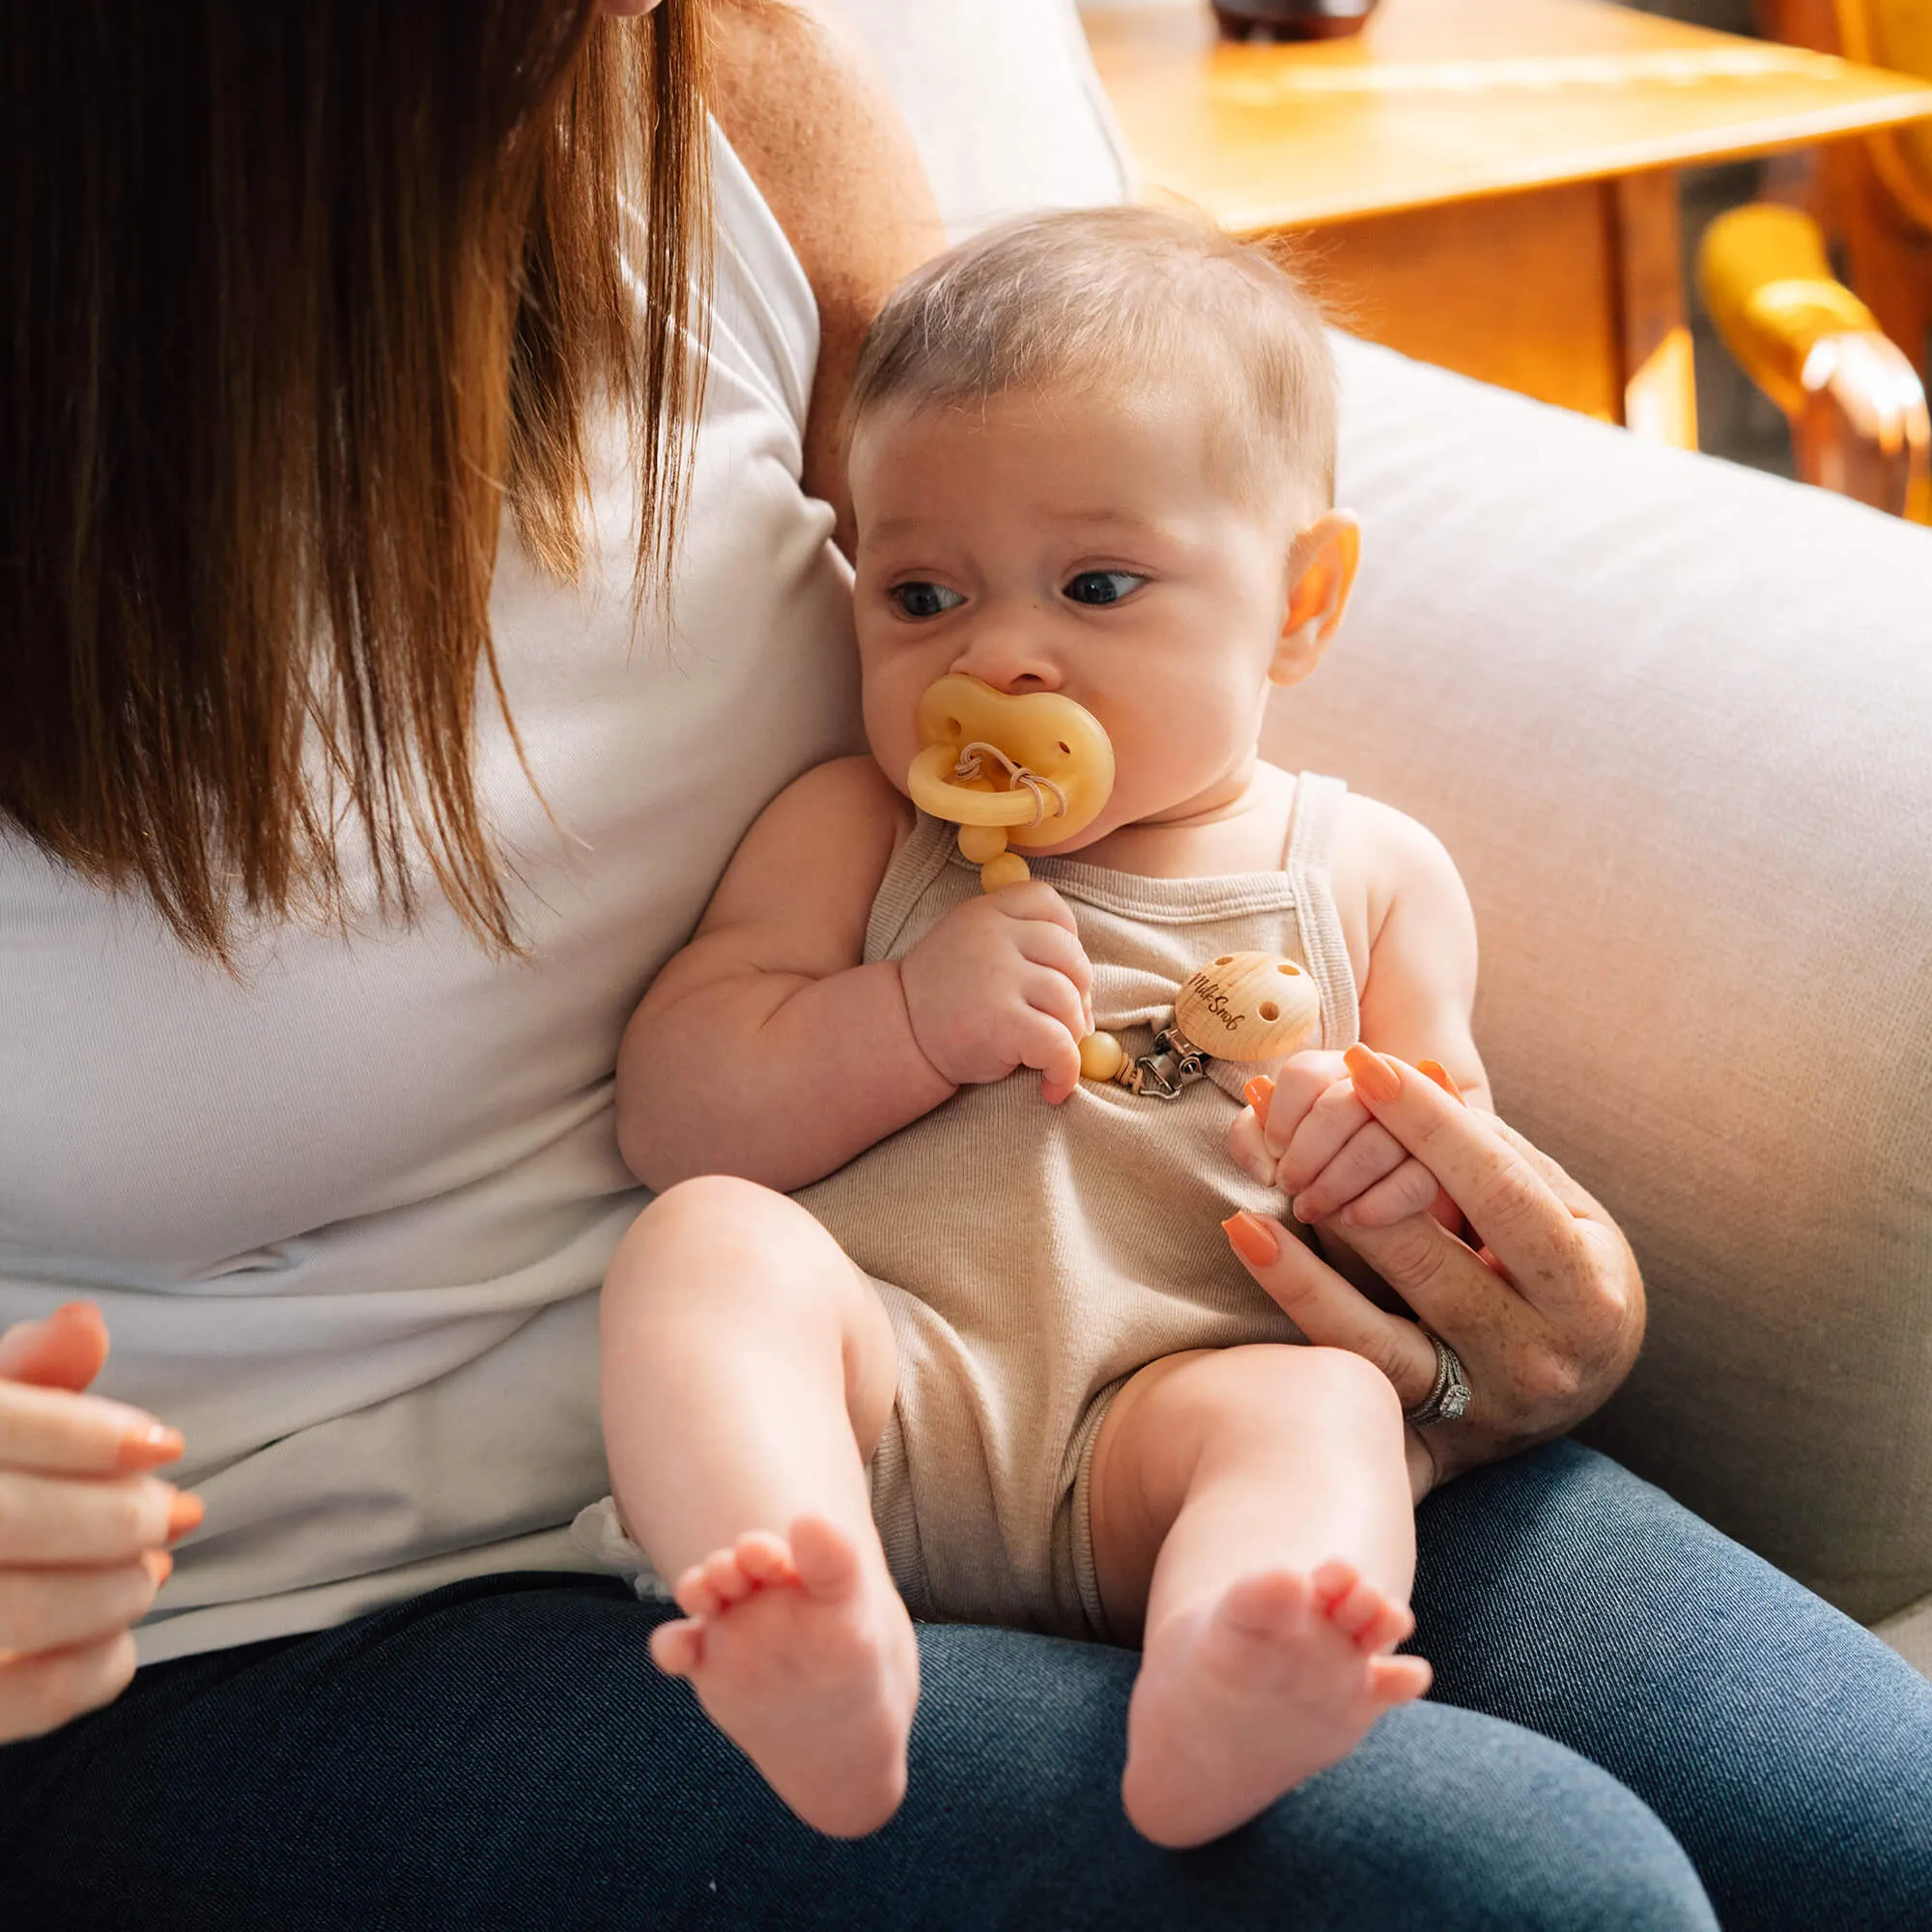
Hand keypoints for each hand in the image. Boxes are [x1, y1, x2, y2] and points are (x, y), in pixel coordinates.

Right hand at [0, 1303, 199, 1743]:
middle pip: (5, 1520)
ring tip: (146, 1571)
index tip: (168, 1444)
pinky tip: (115, 1637)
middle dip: (113, 1518)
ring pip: (13, 1613)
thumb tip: (86, 1319)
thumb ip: (34, 1374)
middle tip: (175, 1513)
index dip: (81, 1434)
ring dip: (109, 1592)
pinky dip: (87, 1671)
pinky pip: (14, 1706)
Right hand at [900, 881, 1093, 1104]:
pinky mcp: (1003, 1023)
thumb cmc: (946, 999)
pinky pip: (1060, 1045)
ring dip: (1071, 1035)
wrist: (898, 1038)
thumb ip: (1018, 943)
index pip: (1048, 903)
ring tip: (1049, 1054)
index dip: (1068, 938)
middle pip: (1071, 957)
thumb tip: (1086, 989)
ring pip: (1069, 1002)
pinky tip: (1053, 1087)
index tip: (1058, 971)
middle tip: (1064, 1023)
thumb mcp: (971, 946)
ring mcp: (998, 977)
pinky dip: (1066, 1071)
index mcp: (986, 911)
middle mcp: (993, 936)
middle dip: (1080, 994)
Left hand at [1224, 1050, 1643, 1486]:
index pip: (1499, 1192)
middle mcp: (1538, 1361)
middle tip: (1290, 1126)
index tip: (1366, 1064)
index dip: (1430, 1125)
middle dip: (1355, 1184)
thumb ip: (1498, 1156)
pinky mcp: (1426, 1445)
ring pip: (1378, 1342)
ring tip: (1248, 1215)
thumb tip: (1418, 1080)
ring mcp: (1478, 1412)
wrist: (1577, 1387)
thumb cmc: (1566, 1272)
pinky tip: (1251, 1257)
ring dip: (1305, 1275)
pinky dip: (1297, 1325)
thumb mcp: (1564, 1214)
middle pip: (1431, 1268)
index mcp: (1588, 1293)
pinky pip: (1350, 1385)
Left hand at [1236, 1049, 1453, 1230]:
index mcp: (1336, 1072)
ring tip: (1311, 1210)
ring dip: (1335, 1182)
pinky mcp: (1441, 1167)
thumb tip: (1267, 1167)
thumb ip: (1254, 1143)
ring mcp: (1416, 1124)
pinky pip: (1417, 1180)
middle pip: (1342, 1103)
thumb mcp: (1277, 1151)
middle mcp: (1380, 1086)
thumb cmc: (1314, 1169)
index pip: (1305, 1073)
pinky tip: (1352, 1219)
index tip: (1273, 1150)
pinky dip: (1379, 1203)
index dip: (1282, 1113)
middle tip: (1289, 1186)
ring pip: (1377, 1142)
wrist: (1367, 1208)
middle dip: (1307, 1153)